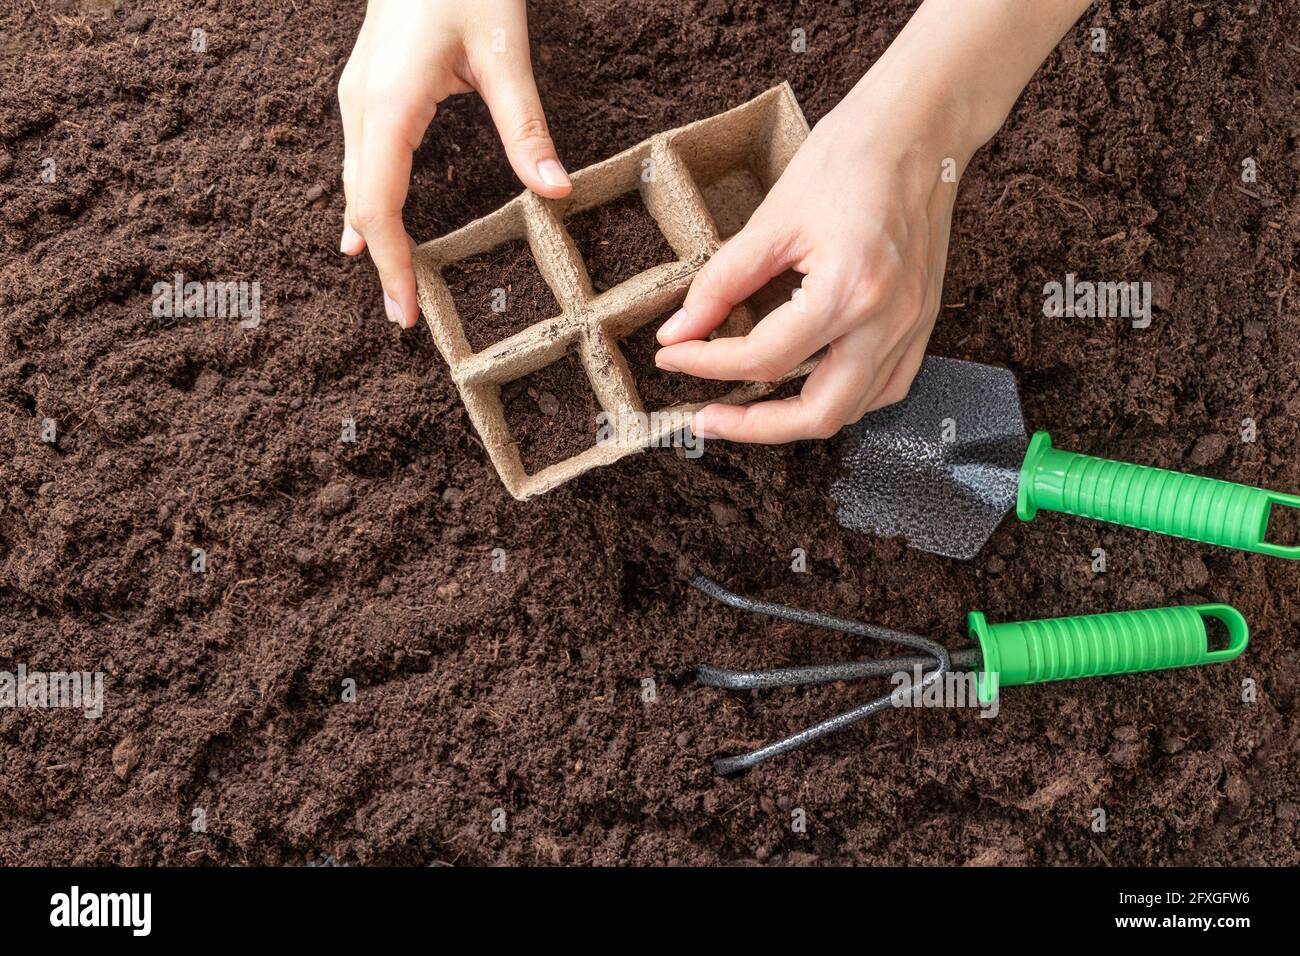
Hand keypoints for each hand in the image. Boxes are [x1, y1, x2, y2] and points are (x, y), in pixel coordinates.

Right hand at [337, 0, 569, 328]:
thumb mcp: (504, 51)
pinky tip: (367, 229)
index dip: (392, 264)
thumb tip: (555, 191)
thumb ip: (526, 124)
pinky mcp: (368, 88)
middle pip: (363, 204)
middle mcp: (362, 106)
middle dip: (384, 262)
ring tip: (393, 283)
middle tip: (404, 317)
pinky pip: (358, 161)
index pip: (380, 206)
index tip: (406, 312)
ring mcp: (358, 95)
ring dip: (374, 236)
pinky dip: (368, 203)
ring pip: (355, 183)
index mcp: (389, 105)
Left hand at [653, 85, 958, 442]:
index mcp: (849, 289)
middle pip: (817, 413)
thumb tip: (679, 332)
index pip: (765, 357)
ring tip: (747, 407)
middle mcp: (887, 321)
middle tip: (704, 417)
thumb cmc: (849, 158)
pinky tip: (806, 385)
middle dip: (753, 426)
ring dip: (795, 418)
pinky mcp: (922, 325)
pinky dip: (840, 398)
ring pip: (852, 410)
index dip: (707, 362)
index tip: (672, 353)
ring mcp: (912, 328)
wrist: (920, 129)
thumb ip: (720, 283)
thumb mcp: (771, 219)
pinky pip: (883, 388)